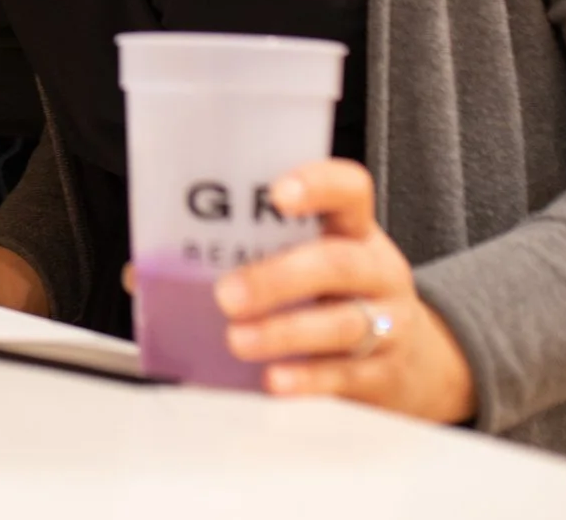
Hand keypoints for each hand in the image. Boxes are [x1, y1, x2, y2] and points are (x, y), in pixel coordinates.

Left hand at [201, 159, 473, 422]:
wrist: (414, 362)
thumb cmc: (337, 298)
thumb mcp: (311, 260)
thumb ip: (248, 254)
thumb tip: (151, 270)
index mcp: (353, 229)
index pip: (348, 191)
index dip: (317, 186)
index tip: (277, 195)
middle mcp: (376, 270)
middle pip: (337, 263)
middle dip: (278, 278)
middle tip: (227, 294)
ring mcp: (388, 322)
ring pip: (343, 323)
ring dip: (284, 332)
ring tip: (238, 340)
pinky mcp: (384, 373)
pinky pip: (346, 374)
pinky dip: (306, 378)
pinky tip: (274, 379)